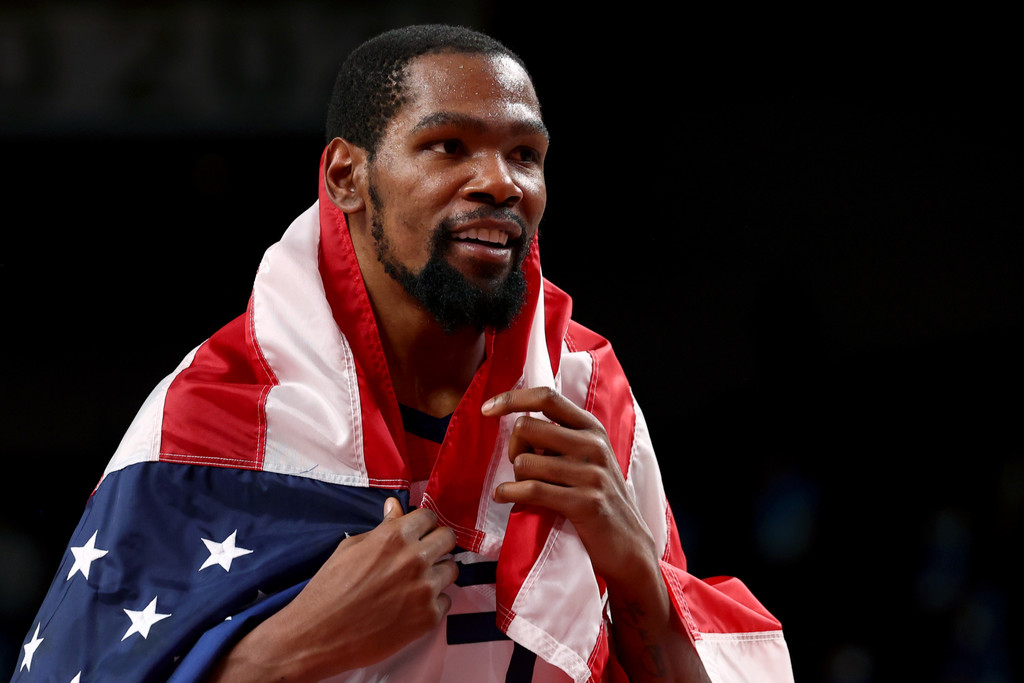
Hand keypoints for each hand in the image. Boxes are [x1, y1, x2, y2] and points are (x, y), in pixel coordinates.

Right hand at [211, 498, 457, 681]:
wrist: (319, 635)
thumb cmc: (329, 588)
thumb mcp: (350, 548)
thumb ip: (382, 528)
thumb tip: (395, 506)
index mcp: (395, 537)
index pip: (429, 517)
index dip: (423, 524)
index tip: (419, 532)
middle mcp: (416, 559)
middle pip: (448, 539)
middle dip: (437, 543)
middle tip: (425, 554)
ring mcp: (425, 589)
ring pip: (451, 569)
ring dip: (437, 573)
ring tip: (416, 583)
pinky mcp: (429, 617)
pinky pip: (445, 600)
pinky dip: (432, 602)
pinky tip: (411, 606)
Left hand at [482, 387, 657, 588]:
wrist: (628, 544)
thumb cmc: (598, 497)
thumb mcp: (587, 457)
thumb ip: (560, 437)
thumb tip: (517, 421)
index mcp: (591, 428)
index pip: (547, 397)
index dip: (513, 398)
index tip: (487, 408)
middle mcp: (593, 445)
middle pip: (527, 427)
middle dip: (513, 448)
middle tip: (520, 468)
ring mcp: (591, 474)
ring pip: (525, 462)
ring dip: (516, 478)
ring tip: (526, 489)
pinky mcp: (584, 502)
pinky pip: (531, 490)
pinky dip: (508, 493)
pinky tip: (503, 497)